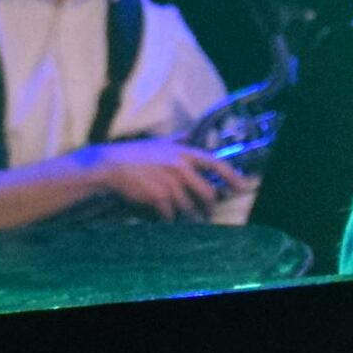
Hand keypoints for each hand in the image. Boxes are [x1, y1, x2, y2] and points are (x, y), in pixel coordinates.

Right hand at [81, 142, 243, 221]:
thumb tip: (189, 134)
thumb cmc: (135, 154)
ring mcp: (170, 183)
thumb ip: (178, 139)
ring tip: (185, 217)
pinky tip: (164, 216)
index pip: (215, 163)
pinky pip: (171, 214)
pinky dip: (169, 218)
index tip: (242, 185)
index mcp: (183, 153)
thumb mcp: (159, 143)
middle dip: (209, 206)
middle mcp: (180, 167)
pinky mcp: (159, 197)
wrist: (111, 165)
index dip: (232, 176)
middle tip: (207, 213)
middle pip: (207, 192)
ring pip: (189, 207)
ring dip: (188, 214)